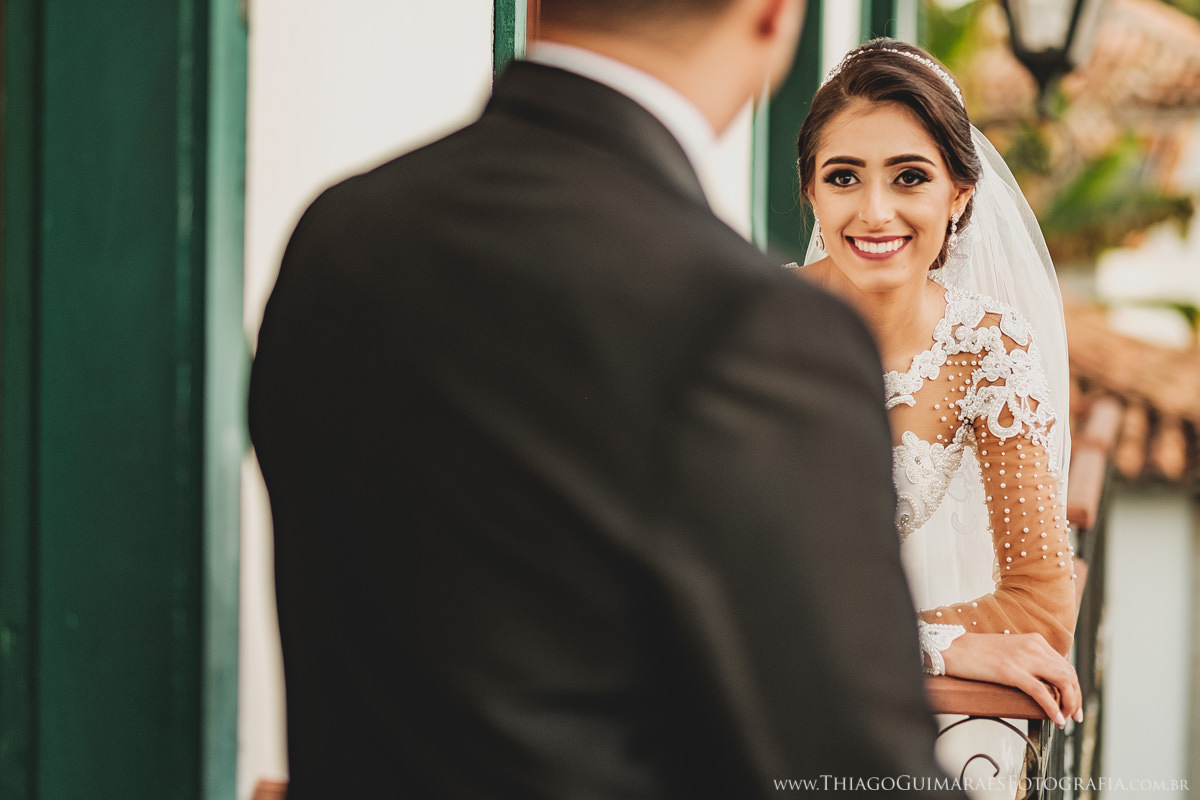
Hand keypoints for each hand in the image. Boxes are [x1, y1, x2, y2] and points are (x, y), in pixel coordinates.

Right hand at [941, 632, 1081, 726]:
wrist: (953, 648)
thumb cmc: (977, 652)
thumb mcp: (1010, 650)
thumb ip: (1028, 659)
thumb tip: (1043, 680)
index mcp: (1035, 640)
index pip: (1066, 665)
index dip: (1075, 686)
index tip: (1074, 702)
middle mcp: (1034, 646)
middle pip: (1069, 674)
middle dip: (1076, 697)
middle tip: (1074, 715)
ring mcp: (1023, 658)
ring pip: (1062, 682)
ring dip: (1069, 703)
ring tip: (1066, 719)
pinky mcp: (1011, 671)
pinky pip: (1042, 692)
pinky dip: (1053, 708)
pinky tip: (1055, 719)